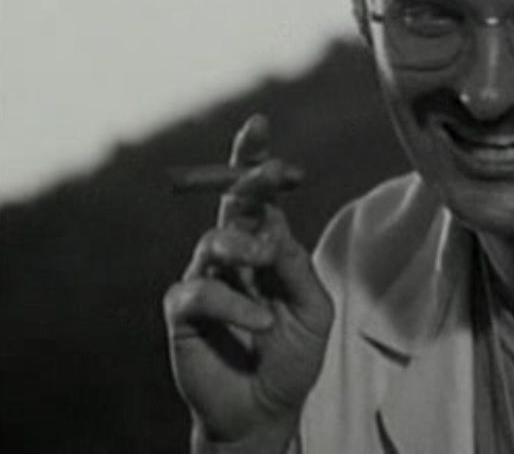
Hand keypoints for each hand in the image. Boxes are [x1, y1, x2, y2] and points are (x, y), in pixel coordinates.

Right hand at [163, 115, 333, 453]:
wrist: (265, 409)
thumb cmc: (292, 356)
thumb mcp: (314, 309)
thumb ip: (296, 266)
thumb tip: (275, 230)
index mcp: (268, 246)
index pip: (260, 196)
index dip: (255, 160)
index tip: (258, 123)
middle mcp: (233, 255)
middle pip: (230, 203)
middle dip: (246, 179)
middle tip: (268, 173)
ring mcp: (205, 280)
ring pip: (213, 241)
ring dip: (244, 249)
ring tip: (265, 267)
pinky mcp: (182, 312)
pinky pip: (199, 292)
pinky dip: (234, 305)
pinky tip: (260, 324)